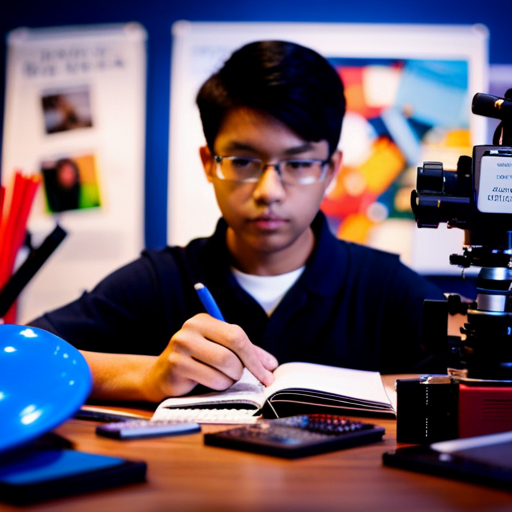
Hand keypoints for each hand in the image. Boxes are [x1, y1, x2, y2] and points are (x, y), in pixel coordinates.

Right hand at [141, 313, 277, 400]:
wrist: (160, 376)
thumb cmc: (197, 363)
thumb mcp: (222, 351)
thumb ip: (246, 354)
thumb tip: (272, 364)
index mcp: (204, 319)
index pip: (238, 335)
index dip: (255, 357)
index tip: (269, 373)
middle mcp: (191, 328)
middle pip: (232, 349)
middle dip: (244, 369)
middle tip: (243, 377)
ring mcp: (181, 345)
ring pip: (225, 365)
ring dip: (230, 379)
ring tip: (222, 379)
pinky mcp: (176, 364)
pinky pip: (212, 379)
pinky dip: (218, 386)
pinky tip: (209, 383)